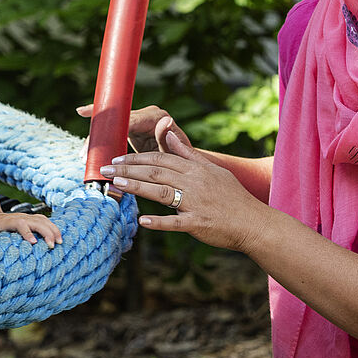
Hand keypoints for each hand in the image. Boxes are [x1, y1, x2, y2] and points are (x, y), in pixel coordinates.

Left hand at [0, 209, 61, 247]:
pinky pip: (45, 221)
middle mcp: (20, 218)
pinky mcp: (32, 220)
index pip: (20, 224)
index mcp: (9, 221)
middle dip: (46, 233)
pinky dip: (54, 227)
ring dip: (53, 230)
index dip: (27, 232)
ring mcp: (27, 218)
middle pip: (37, 222)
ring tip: (60, 242)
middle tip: (52, 246)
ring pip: (44, 221)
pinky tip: (60, 236)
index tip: (33, 243)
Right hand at [75, 102, 188, 154]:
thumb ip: (168, 138)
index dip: (108, 120)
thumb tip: (166, 120)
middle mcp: (144, 116)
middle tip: (84, 153)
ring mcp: (137, 122)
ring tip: (84, 157)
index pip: (127, 118)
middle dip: (97, 135)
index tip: (86, 115)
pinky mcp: (131, 130)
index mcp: (154, 117)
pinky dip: (102, 144)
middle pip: (115, 121)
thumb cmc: (182, 159)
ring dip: (97, 141)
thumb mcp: (175, 152)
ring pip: (111, 127)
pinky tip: (89, 153)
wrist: (184, 165)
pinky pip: (113, 134)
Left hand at [98, 123, 263, 250]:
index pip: (160, 158)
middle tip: (104, 168)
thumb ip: (188, 153)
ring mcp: (195, 203)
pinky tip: (142, 221)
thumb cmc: (232, 196)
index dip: (136, 157)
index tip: (116, 158)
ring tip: (115, 184)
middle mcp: (193, 183)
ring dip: (136, 187)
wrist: (253, 222)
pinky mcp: (198, 223)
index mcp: (195, 169)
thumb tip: (168, 133)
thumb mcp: (212, 169)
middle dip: (127, 169)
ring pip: (160, 192)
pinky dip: (159, 222)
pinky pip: (175, 222)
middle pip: (155, 172)